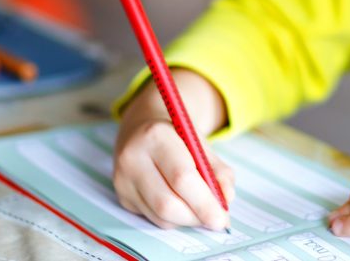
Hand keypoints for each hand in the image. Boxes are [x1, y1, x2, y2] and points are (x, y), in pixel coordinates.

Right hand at [112, 69, 235, 230]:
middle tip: (216, 219)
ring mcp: (123, 180)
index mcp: (156, 136)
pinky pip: (153, 218)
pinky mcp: (122, 196)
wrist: (142, 129)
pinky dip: (174, 218)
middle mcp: (133, 158)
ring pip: (160, 216)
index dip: (204, 203)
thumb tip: (227, 198)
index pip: (181, 178)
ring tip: (201, 209)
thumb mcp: (201, 145)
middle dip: (196, 216)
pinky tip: (181, 204)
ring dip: (187, 219)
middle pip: (167, 203)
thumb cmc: (178, 138)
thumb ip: (218, 171)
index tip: (222, 219)